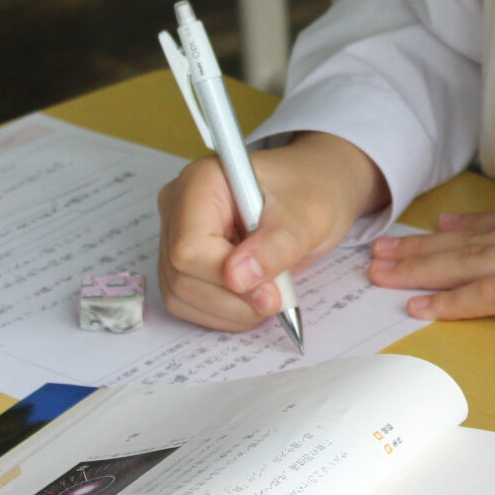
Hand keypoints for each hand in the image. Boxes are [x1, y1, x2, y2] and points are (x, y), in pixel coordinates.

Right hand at [157, 133, 386, 330]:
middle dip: (234, 300)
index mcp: (202, 182)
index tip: (270, 291)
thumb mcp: (307, 219)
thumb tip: (238, 279)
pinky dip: (223, 312)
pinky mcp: (183, 260)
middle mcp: (180, 207)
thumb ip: (274, 248)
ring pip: (180, 295)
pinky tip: (253, 297)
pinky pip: (186, 302)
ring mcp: (177, 235)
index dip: (226, 279)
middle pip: (182, 275)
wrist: (318, 190)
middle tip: (278, 297)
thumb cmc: (312, 191)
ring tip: (269, 294)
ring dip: (230, 311)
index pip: (190, 247)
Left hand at [367, 206, 494, 330]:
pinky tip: (418, 308)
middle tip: (379, 250)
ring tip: (380, 272)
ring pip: (466, 262)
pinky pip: (486, 295)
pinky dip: (450, 302)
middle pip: (470, 240)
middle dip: (422, 246)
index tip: (438, 224)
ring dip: (420, 267)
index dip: (466, 224)